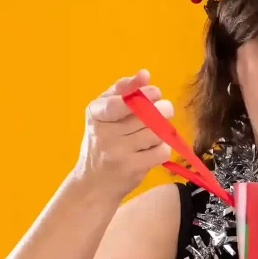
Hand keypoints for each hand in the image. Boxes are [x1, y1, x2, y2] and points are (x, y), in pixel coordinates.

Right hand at [74, 69, 173, 196]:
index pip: (121, 101)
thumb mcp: (103, 114)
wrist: (93, 184)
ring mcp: (117, 152)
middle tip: (164, 110)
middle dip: (162, 110)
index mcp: (95, 114)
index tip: (156, 92)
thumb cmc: (102, 143)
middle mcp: (104, 133)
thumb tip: (144, 74)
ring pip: (156, 132)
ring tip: (154, 133)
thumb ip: (121, 91)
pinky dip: (162, 148)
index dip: (144, 94)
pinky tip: (152, 150)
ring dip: (162, 131)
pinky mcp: (132, 168)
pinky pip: (160, 151)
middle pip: (147, 115)